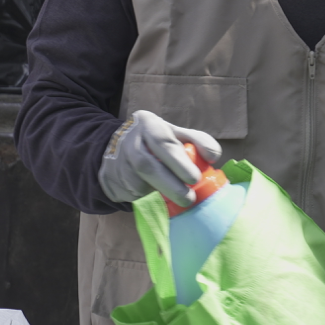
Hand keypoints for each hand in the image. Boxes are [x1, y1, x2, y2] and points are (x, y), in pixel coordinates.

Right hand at [97, 109, 222, 205]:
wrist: (115, 148)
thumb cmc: (154, 140)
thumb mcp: (174, 132)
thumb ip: (197, 140)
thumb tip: (213, 157)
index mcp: (148, 124)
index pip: (164, 142)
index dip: (180, 162)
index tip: (195, 178)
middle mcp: (129, 142)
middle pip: (148, 167)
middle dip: (172, 185)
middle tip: (189, 198)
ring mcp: (118, 163)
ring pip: (140, 185)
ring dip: (161, 195)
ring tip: (178, 200)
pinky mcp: (112, 182)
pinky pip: (134, 195)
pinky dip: (150, 199)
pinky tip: (158, 197)